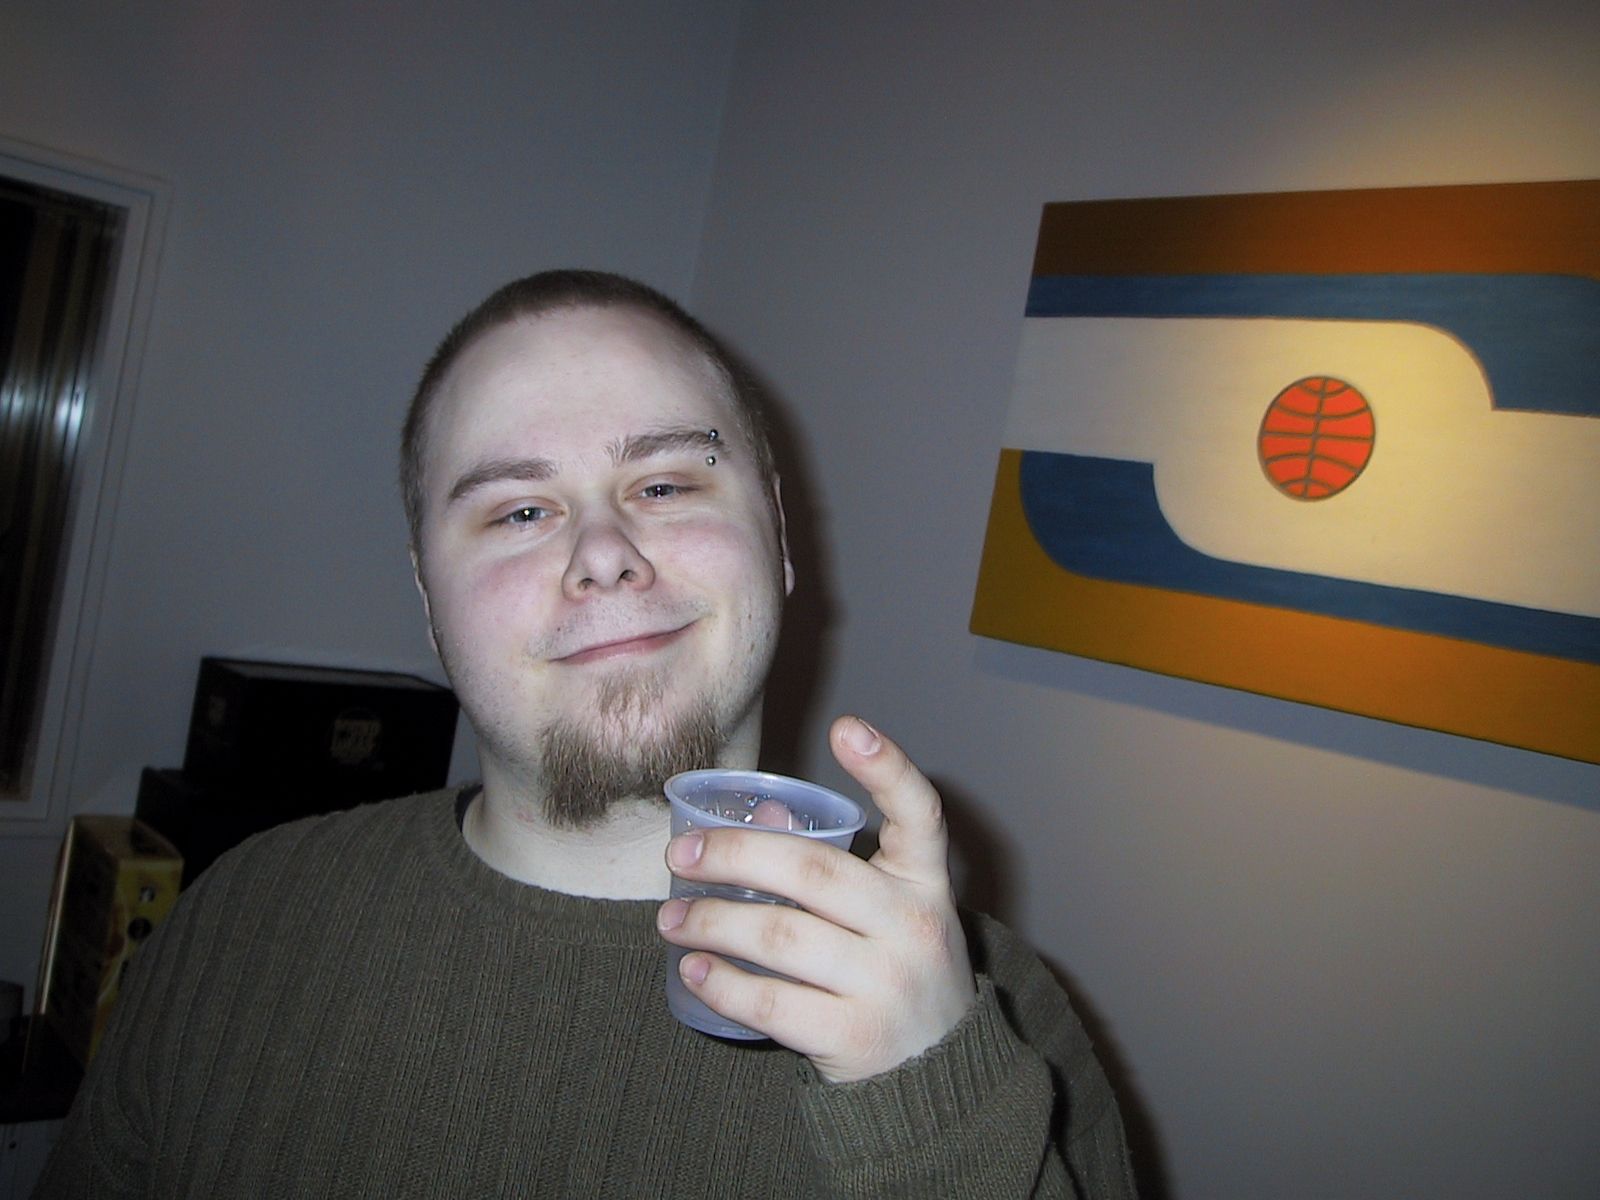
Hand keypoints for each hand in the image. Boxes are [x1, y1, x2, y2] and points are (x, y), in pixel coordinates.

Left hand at [657, 715, 976, 1082]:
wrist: (937, 1071)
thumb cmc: (893, 967)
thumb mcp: (886, 910)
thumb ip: (830, 864)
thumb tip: (760, 817)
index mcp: (924, 882)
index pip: (920, 814)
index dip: (888, 768)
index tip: (847, 728)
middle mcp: (913, 925)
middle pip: (815, 872)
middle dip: (735, 855)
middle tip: (680, 855)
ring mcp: (886, 983)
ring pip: (781, 936)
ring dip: (711, 922)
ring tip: (670, 919)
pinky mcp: (855, 1036)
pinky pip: (773, 1002)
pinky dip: (723, 983)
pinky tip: (693, 969)